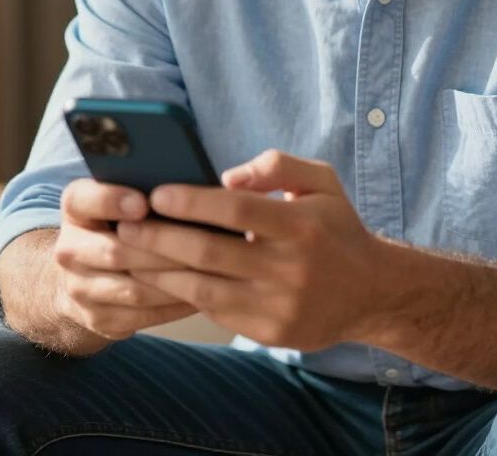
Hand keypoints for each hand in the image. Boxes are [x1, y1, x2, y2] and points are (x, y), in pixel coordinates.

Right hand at [53, 178, 196, 340]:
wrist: (87, 272)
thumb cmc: (121, 221)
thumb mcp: (122, 194)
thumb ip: (144, 185)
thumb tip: (188, 182)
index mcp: (75, 208)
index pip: (83, 200)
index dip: (112, 201)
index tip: (144, 203)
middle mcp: (69, 249)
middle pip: (116, 251)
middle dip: (163, 248)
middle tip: (204, 243)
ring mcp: (79, 289)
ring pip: (133, 289)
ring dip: (175, 281)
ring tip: (211, 271)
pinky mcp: (97, 319)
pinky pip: (141, 316)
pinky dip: (174, 305)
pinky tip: (202, 293)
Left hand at [116, 149, 384, 350]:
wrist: (371, 291)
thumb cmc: (336, 227)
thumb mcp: (321, 181)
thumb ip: (276, 165)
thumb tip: (227, 178)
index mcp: (300, 224)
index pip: (236, 210)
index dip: (192, 202)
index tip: (157, 193)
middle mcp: (289, 268)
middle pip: (210, 252)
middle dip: (160, 238)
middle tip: (124, 225)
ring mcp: (278, 305)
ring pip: (203, 289)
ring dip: (159, 272)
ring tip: (129, 254)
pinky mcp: (269, 332)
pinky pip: (215, 312)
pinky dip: (182, 295)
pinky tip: (158, 280)